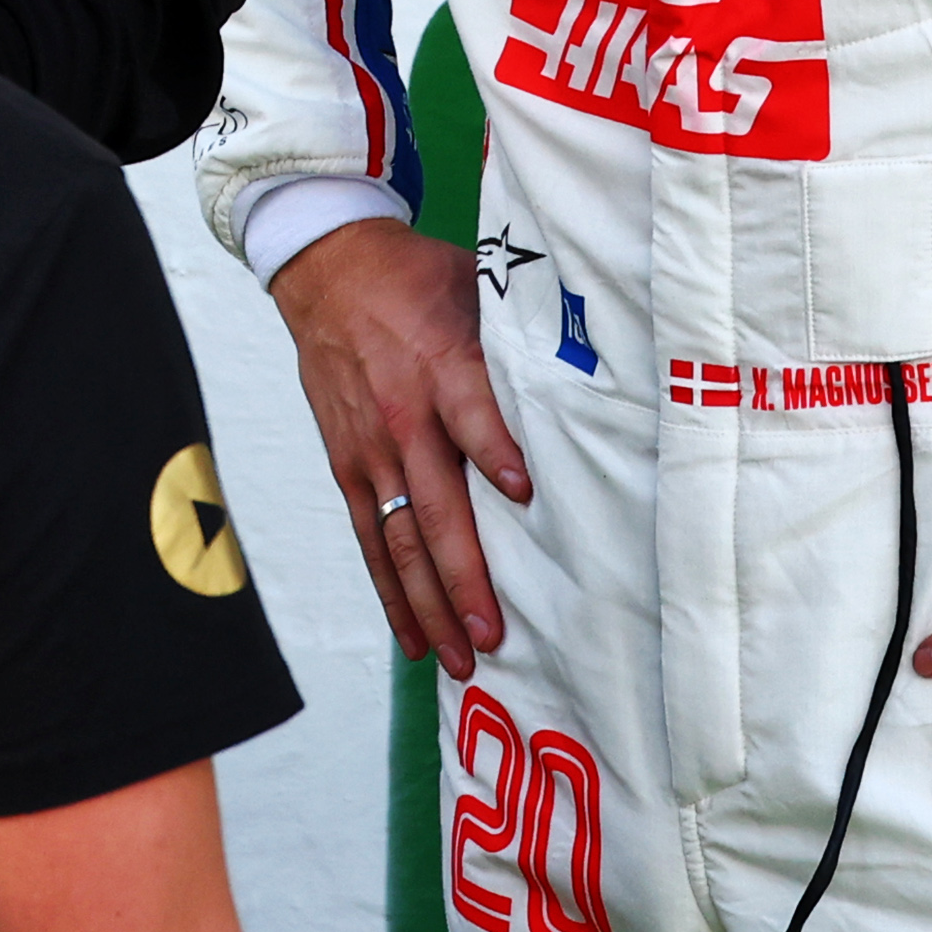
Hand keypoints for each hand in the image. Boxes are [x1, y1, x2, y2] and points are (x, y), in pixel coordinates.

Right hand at [266, 217, 521, 673]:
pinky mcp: (348, 466)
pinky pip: (369, 540)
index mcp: (443, 366)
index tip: (526, 494)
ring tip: (459, 660)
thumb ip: (525, 341)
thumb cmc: (417, 280)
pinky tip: (412, 638)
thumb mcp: (477, 288)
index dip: (496, 453)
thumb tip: (604, 376)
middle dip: (463, 579)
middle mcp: (404, 419)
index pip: (471, 416)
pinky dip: (390, 592)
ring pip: (400, 542)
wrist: (328, 271)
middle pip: (434, 509)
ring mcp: (370, 451)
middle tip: (493, 636)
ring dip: (429, 604)